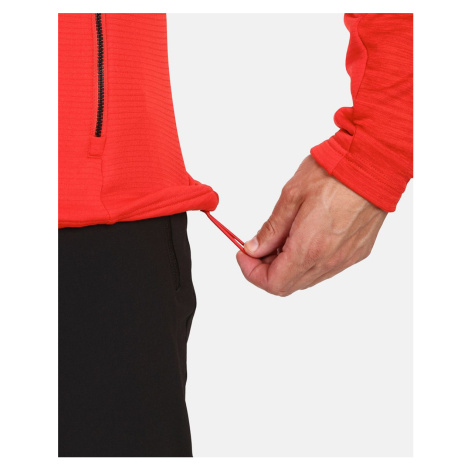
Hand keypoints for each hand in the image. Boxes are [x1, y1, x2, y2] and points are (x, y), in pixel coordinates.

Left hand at [236, 156, 386, 295]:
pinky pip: (326, 269)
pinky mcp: (357, 252)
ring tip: (282, 239)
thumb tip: (254, 248)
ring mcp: (345, 259)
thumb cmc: (334, 174)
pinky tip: (304, 238)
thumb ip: (271, 229)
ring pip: (307, 279)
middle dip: (267, 269)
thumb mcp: (291, 196)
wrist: (374, 163)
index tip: (244, 255)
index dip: (252, 273)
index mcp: (309, 248)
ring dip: (287, 266)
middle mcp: (329, 261)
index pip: (273, 282)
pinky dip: (308, 261)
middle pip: (288, 285)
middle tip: (259, 246)